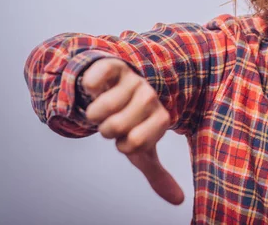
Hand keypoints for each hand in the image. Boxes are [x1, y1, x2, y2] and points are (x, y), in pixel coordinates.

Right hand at [82, 58, 183, 204]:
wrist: (116, 90)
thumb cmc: (131, 123)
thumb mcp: (142, 149)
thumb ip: (158, 174)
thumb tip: (179, 201)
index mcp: (162, 118)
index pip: (134, 144)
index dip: (122, 145)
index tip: (128, 136)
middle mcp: (150, 96)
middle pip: (114, 127)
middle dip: (105, 129)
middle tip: (113, 121)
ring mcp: (133, 79)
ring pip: (99, 107)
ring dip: (92, 112)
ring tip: (102, 107)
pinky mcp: (114, 66)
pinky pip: (93, 80)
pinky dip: (89, 87)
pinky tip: (97, 87)